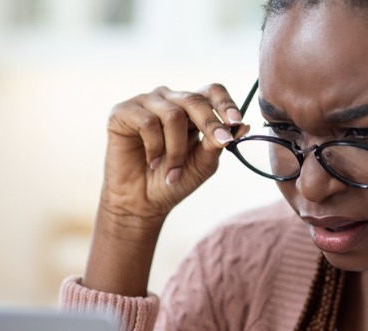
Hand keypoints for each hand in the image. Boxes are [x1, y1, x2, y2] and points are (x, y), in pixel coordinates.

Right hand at [82, 83, 248, 295]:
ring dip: (177, 149)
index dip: (226, 103)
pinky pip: (147, 123)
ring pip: (173, 115)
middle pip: (195, 99)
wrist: (142, 202)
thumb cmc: (174, 180)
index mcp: (191, 108)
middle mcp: (169, 100)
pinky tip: (151, 161)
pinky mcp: (123, 111)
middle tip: (220, 144)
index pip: (212, 92)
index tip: (236, 122)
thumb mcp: (203, 163)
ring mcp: (146, 103)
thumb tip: (244, 125)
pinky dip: (154, 148)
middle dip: (210, 124)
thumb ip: (219, 143)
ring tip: (172, 171)